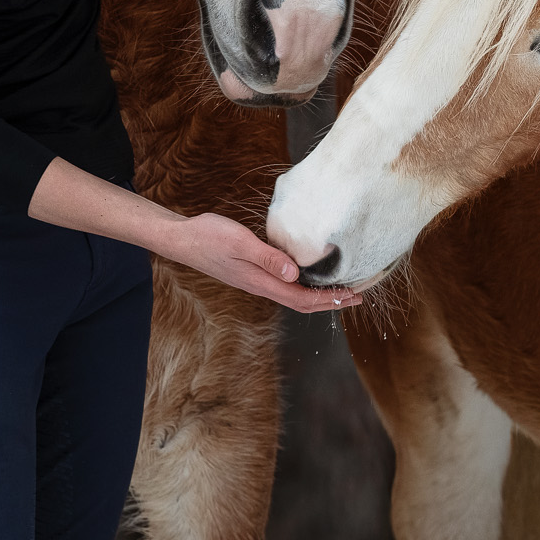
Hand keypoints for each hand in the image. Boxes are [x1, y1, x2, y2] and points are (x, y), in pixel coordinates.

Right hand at [160, 212, 359, 313]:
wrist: (181, 239)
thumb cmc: (209, 237)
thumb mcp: (240, 243)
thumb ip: (268, 258)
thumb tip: (296, 276)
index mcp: (261, 282)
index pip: (303, 299)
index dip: (331, 300)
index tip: (355, 296)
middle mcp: (261, 286)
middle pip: (302, 303)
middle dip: (332, 302)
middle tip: (358, 296)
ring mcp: (256, 281)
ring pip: (294, 295)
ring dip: (319, 295)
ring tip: (340, 289)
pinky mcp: (252, 272)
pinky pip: (284, 285)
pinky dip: (304, 284)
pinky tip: (310, 274)